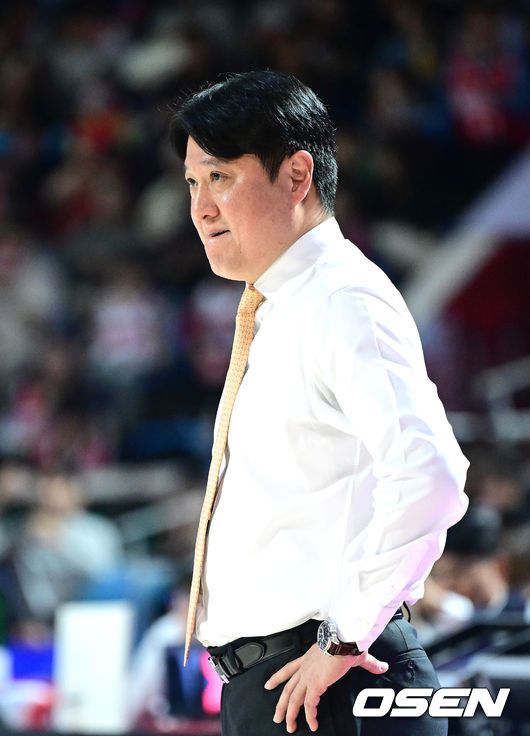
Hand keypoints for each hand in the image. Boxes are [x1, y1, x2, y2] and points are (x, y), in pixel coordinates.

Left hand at [264, 643, 387, 732]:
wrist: (345, 638)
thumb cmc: (347, 640)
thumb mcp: (355, 653)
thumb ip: (368, 663)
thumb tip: (382, 666)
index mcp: (309, 657)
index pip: (289, 668)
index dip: (278, 677)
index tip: (269, 684)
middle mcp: (305, 667)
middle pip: (287, 687)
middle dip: (281, 703)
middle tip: (277, 716)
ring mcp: (308, 676)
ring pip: (293, 698)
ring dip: (290, 714)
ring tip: (289, 726)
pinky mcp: (316, 684)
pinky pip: (309, 705)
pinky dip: (309, 716)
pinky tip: (312, 724)